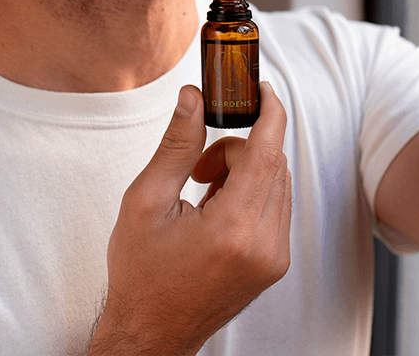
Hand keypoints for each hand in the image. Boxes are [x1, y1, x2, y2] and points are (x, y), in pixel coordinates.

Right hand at [88, 81, 290, 355]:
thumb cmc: (141, 273)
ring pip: (276, 181)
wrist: (151, 333)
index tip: (262, 88)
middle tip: (198, 166)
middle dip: (237, 148)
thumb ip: (176, 144)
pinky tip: (218, 207)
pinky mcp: (275, 262)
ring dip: (245, 170)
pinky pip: (276, 205)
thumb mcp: (146, 201)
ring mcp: (274, 257)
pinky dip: (252, 191)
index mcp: (233, 228)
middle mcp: (264, 244)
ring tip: (203, 190)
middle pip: (271, 162)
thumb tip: (193, 96)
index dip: (270, 111)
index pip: (267, 151)